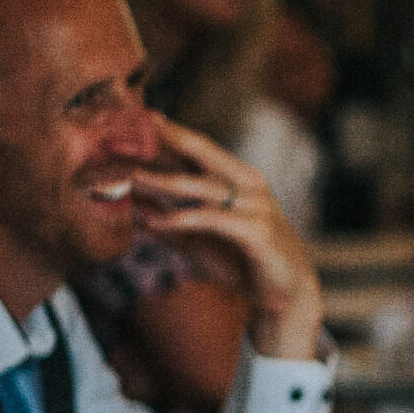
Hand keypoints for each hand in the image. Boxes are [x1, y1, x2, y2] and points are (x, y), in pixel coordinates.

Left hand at [135, 118, 323, 360]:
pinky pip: (210, 219)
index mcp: (240, 177)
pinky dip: (179, 219)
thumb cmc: (241, 261)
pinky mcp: (256, 231)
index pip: (199, 148)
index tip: (137, 116)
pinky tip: (153, 222)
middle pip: (203, 151)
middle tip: (134, 125)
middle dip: (168, 136)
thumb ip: (167, 220)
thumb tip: (129, 206)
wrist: (284, 296)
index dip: (169, 132)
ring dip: (161, 180)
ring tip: (129, 177)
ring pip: (201, 185)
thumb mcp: (198, 238)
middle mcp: (249, 184)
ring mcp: (255, 205)